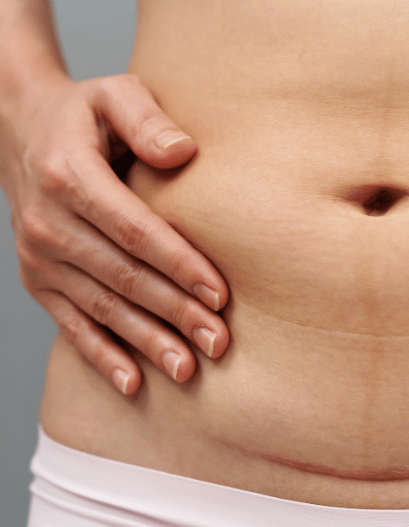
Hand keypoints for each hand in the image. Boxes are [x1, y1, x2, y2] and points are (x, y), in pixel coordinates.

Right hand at [1, 73, 229, 393]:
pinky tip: (133, 382)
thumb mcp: (113, 93)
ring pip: (102, 308)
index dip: (178, 264)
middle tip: (219, 342)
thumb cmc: (84, 115)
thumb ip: (146, 118)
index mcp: (70, 176)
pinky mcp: (38, 281)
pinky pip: (71, 324)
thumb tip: (183, 151)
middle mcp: (47, 222)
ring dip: (147, 341)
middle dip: (174, 313)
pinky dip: (102, 355)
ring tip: (188, 369)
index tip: (219, 293)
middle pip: (123, 277)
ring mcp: (40, 257)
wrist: (20, 131)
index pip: (134, 230)